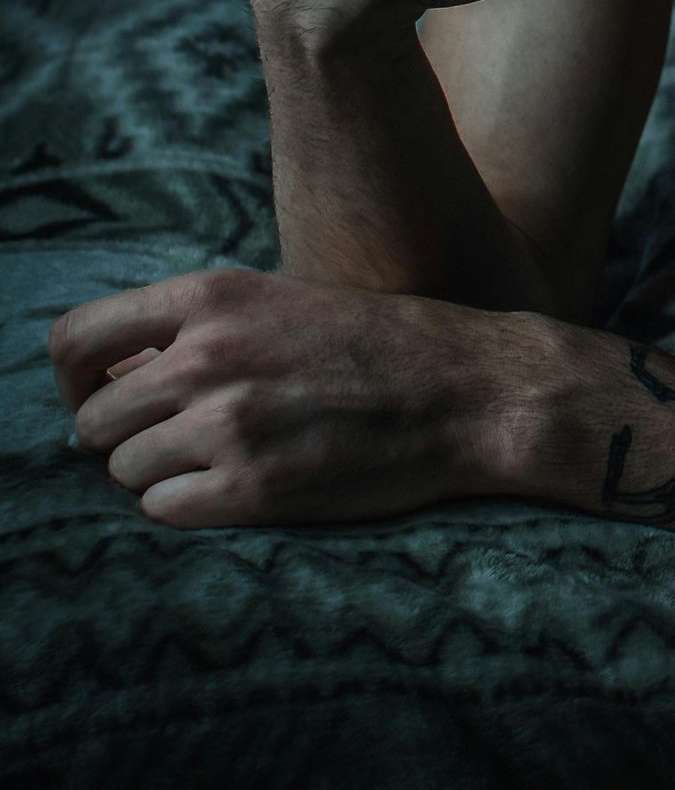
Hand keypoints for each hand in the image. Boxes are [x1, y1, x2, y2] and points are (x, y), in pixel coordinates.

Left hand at [48, 268, 544, 526]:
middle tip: (176, 441)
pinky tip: (242, 486)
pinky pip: (164, 511)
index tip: (100, 399)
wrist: (469, 389)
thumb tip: (111, 376)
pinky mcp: (252, 488)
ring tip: (225, 460)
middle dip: (125, 439)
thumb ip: (199, 329)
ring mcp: (228, 424)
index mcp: (214, 297)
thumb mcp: (284, 303)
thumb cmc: (379, 344)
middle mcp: (209, 356)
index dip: (71, 381)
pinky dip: (191, 506)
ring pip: (125, 471)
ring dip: (162, 474)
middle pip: (93, 421)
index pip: (75, 339)